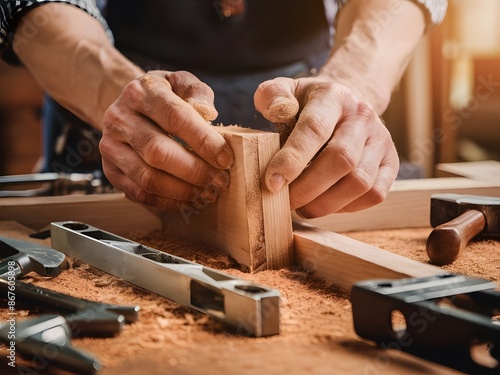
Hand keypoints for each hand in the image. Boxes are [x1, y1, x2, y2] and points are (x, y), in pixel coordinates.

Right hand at [99, 71, 233, 211]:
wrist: (128, 107)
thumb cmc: (164, 97)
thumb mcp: (180, 83)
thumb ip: (197, 92)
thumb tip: (208, 113)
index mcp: (140, 92)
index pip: (174, 117)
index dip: (203, 141)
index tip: (225, 159)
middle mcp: (119, 118)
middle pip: (158, 151)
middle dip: (194, 171)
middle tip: (219, 181)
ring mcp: (111, 146)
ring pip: (147, 177)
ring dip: (182, 190)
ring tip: (207, 194)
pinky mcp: (110, 170)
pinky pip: (139, 193)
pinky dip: (167, 202)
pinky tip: (188, 201)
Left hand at [254, 76, 398, 217]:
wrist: (345, 106)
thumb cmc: (307, 105)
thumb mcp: (285, 90)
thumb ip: (272, 96)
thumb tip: (276, 110)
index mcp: (333, 97)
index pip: (314, 129)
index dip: (292, 160)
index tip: (272, 183)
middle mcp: (363, 116)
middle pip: (341, 159)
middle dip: (308, 188)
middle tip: (285, 201)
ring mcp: (381, 141)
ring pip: (359, 182)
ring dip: (325, 203)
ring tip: (302, 206)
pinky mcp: (391, 164)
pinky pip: (374, 194)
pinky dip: (346, 207)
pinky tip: (325, 203)